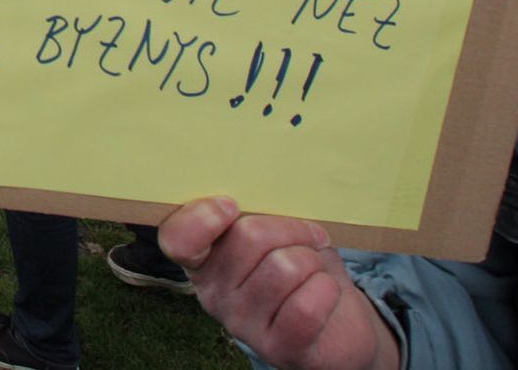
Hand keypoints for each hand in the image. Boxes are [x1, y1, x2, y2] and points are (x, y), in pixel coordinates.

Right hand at [159, 197, 399, 369]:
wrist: (341, 325)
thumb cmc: (303, 267)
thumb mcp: (276, 233)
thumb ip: (257, 211)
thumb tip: (262, 169)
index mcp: (204, 259)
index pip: (177, 239)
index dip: (201, 217)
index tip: (231, 205)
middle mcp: (213, 293)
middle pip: (249, 237)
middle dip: (292, 229)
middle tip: (307, 238)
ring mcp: (242, 324)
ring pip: (284, 267)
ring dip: (313, 261)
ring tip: (315, 270)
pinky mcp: (277, 349)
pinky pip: (306, 305)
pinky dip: (327, 291)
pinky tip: (325, 295)